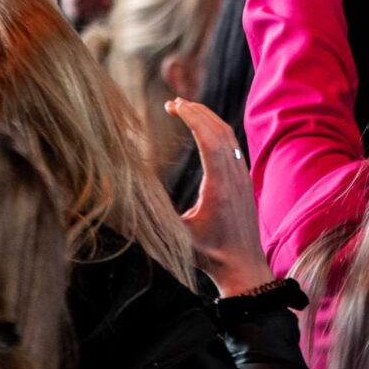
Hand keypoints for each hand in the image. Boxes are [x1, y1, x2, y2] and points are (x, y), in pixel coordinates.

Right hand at [167, 97, 274, 296]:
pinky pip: (233, 146)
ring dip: (208, 118)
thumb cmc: (208, 255)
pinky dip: (217, 131)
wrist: (243, 266)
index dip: (192, 117)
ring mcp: (242, 177)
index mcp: (219, 186)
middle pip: (219, 130)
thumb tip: (123, 201)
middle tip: (175, 102)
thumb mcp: (178, 235)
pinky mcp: (244, 181)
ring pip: (229, 136)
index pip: (208, 139)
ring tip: (186, 109)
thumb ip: (155, 215)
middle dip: (197, 111)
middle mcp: (234, 176)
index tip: (174, 105)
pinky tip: (204, 130)